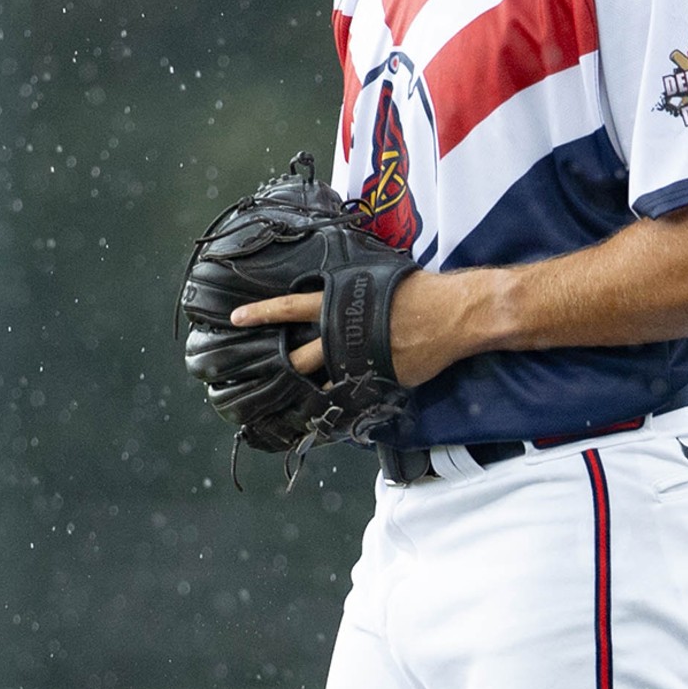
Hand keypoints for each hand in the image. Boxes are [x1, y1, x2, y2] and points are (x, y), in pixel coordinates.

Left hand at [233, 271, 482, 387]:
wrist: (451, 315)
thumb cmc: (417, 290)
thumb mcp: (376, 278)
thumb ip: (351, 289)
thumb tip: (338, 289)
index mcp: (338, 305)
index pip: (290, 309)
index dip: (262, 313)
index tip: (236, 321)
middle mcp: (341, 335)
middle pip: (298, 358)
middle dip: (277, 369)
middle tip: (254, 378)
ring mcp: (358, 361)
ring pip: (322, 382)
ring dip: (307, 392)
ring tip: (286, 404)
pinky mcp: (377, 380)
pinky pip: (353, 394)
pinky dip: (343, 399)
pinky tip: (333, 410)